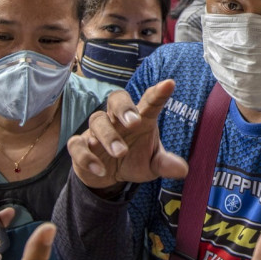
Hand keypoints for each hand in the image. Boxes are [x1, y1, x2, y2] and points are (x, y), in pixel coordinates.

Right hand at [66, 80, 187, 190]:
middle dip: (124, 107)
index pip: (149, 101)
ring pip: (97, 120)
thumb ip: (165, 164)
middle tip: (133, 122)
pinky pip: (78, 144)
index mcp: (140, 119)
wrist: (106, 175)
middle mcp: (117, 119)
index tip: (170, 84)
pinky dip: (87, 157)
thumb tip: (183, 170)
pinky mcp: (81, 145)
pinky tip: (101, 170)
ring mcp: (97, 130)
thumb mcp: (152, 165)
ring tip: (121, 153)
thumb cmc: (133, 161)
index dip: (159, 93)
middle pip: (116, 98)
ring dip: (109, 137)